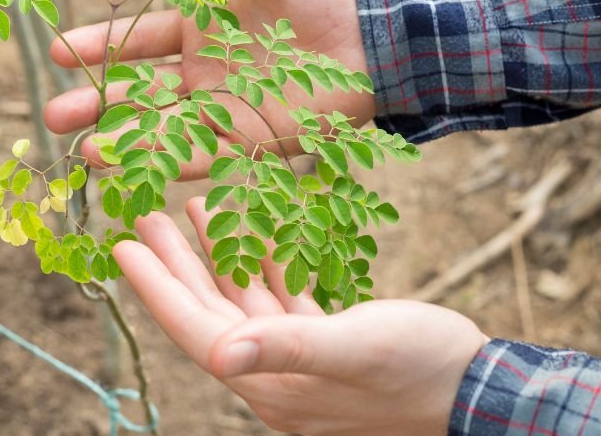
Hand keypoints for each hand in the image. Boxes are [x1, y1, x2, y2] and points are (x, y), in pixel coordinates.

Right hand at [43, 0, 375, 177]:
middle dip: (93, 103)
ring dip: (121, 140)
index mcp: (197, 28)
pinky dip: (164, 161)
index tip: (56, 51)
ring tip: (79, 151)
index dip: (96, 45)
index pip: (135, 40)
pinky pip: (200, 155)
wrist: (366, 34)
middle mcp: (202, 72)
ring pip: (160, 128)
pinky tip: (128, 167)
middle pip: (137, 91)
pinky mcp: (248, 141)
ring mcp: (222, 109)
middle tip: (50, 116)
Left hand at [113, 198, 488, 435]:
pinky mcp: (328, 344)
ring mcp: (301, 361)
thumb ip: (288, 348)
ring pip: (244, 301)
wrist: (478, 390)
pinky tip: (255, 230)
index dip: (156, 288)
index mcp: (271, 381)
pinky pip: (282, 300)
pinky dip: (264, 263)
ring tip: (192, 210)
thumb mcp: (354, 351)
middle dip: (176, 265)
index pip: (196, 329)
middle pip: (211, 311)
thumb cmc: (420, 371)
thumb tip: (221, 354)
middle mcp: (276, 374)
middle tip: (144, 217)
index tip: (122, 246)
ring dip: (217, 257)